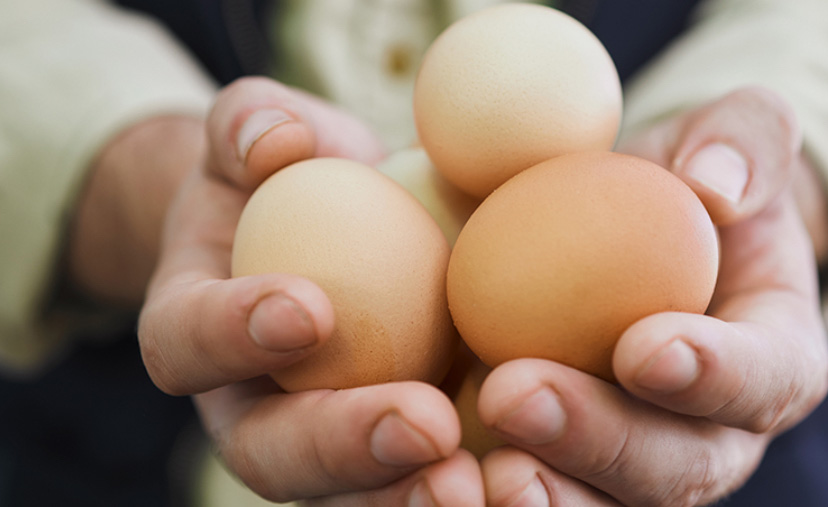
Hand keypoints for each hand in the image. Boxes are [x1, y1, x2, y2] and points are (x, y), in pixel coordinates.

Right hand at [137, 77, 481, 504]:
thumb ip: (252, 123)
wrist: (331, 222)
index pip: (188, 343)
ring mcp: (320, 441)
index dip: (233, 334)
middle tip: (425, 424)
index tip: (310, 309)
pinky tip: (524, 475)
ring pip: (350, 496)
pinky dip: (472, 486)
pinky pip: (418, 478)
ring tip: (477, 485)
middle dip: (344, 448)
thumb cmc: (288, 174)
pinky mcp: (388, 448)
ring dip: (409, 496)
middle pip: (272, 455)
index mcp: (195, 331)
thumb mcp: (261, 132)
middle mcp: (248, 406)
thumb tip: (279, 141)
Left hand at [476, 87, 827, 505]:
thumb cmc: (685, 184)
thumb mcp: (726, 137)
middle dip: (598, 440)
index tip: (643, 347)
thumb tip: (715, 185)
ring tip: (478, 472)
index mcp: (772, 355)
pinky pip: (536, 490)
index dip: (714, 374)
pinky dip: (487, 493)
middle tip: (515, 395)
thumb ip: (744, 139)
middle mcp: (711, 431)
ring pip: (603, 502)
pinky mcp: (570, 464)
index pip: (766, 377)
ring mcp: (637, 461)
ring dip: (542, 495)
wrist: (631, 231)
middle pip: (675, 467)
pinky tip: (436, 476)